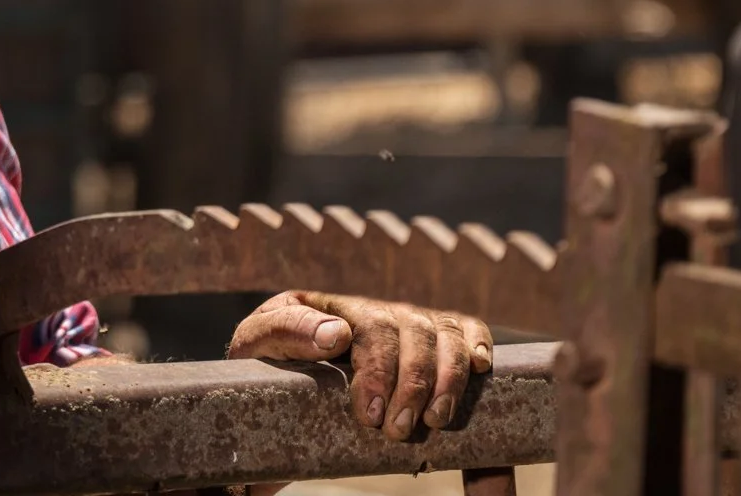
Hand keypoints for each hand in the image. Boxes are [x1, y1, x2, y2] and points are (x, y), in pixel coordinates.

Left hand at [229, 291, 492, 438]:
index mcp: (338, 307)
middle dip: (414, 386)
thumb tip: (335, 333)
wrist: (276, 377)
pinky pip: (468, 331)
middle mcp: (383, 310)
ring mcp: (412, 322)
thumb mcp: (257, 341)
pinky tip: (483, 368)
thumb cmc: (269, 357)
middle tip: (399, 432)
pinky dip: (480, 345)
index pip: (372, 329)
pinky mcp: (435, 339)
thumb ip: (286, 330)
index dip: (378, 370)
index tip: (372, 414)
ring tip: (435, 422)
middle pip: (416, 335)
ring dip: (449, 380)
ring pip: (447, 336)